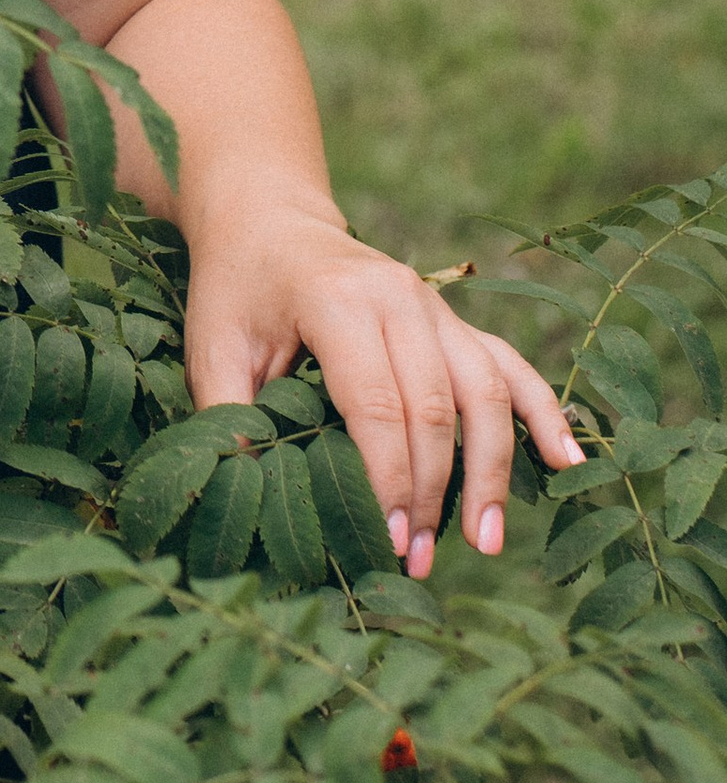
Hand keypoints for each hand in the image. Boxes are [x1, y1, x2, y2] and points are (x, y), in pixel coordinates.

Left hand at [186, 200, 586, 577]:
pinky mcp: (452, 319)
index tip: (386, 540)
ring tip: (485, 542)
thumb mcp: (212, 346)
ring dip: (490, 471)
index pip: (377, 404)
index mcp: (337, 300)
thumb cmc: (236, 289)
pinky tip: (569, 462)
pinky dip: (542, 412)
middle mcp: (398, 296)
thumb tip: (247, 490)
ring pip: (483, 391)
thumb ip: (229, 411)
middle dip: (432, 493)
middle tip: (418, 561)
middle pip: (435, 407)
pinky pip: (508, 365)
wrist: (267, 220)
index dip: (386, 478)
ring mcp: (435, 304)